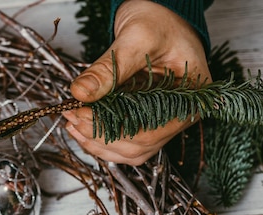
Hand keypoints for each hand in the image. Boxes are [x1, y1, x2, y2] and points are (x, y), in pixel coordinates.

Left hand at [63, 0, 210, 164]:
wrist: (159, 16)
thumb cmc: (158, 22)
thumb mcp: (134, 39)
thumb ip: (109, 68)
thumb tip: (80, 93)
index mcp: (190, 98)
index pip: (151, 130)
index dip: (113, 128)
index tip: (81, 114)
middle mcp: (180, 116)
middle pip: (139, 146)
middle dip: (101, 136)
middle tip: (72, 117)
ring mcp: (164, 122)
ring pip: (130, 150)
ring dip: (98, 142)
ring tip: (72, 122)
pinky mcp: (147, 121)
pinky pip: (125, 142)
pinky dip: (101, 139)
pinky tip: (81, 127)